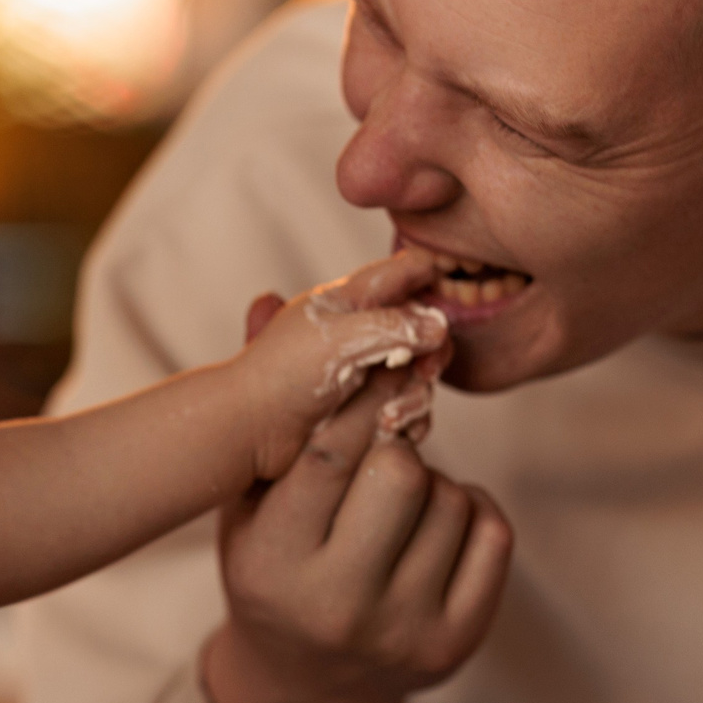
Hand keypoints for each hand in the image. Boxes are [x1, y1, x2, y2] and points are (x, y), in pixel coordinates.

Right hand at [202, 359, 511, 702]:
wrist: (308, 684)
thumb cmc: (273, 568)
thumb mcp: (247, 500)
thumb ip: (267, 409)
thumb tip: (266, 300)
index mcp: (273, 563)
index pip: (327, 454)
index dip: (356, 398)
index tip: (373, 368)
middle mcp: (337, 605)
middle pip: (400, 470)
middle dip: (395, 442)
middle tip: (384, 445)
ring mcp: (402, 631)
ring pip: (450, 497)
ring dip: (431, 481)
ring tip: (397, 502)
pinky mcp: (455, 642)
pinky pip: (491, 531)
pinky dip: (469, 510)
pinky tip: (433, 526)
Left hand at [232, 252, 451, 479]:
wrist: (247, 432)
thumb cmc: (281, 377)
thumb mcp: (339, 339)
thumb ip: (394, 325)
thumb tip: (440, 325)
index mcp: (349, 298)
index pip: (406, 270)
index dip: (437, 276)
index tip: (455, 301)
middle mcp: (361, 330)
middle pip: (424, 327)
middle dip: (432, 351)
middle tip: (424, 373)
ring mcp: (364, 368)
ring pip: (418, 372)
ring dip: (413, 395)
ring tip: (387, 418)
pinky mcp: (365, 405)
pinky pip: (405, 406)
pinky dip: (404, 418)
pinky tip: (387, 430)